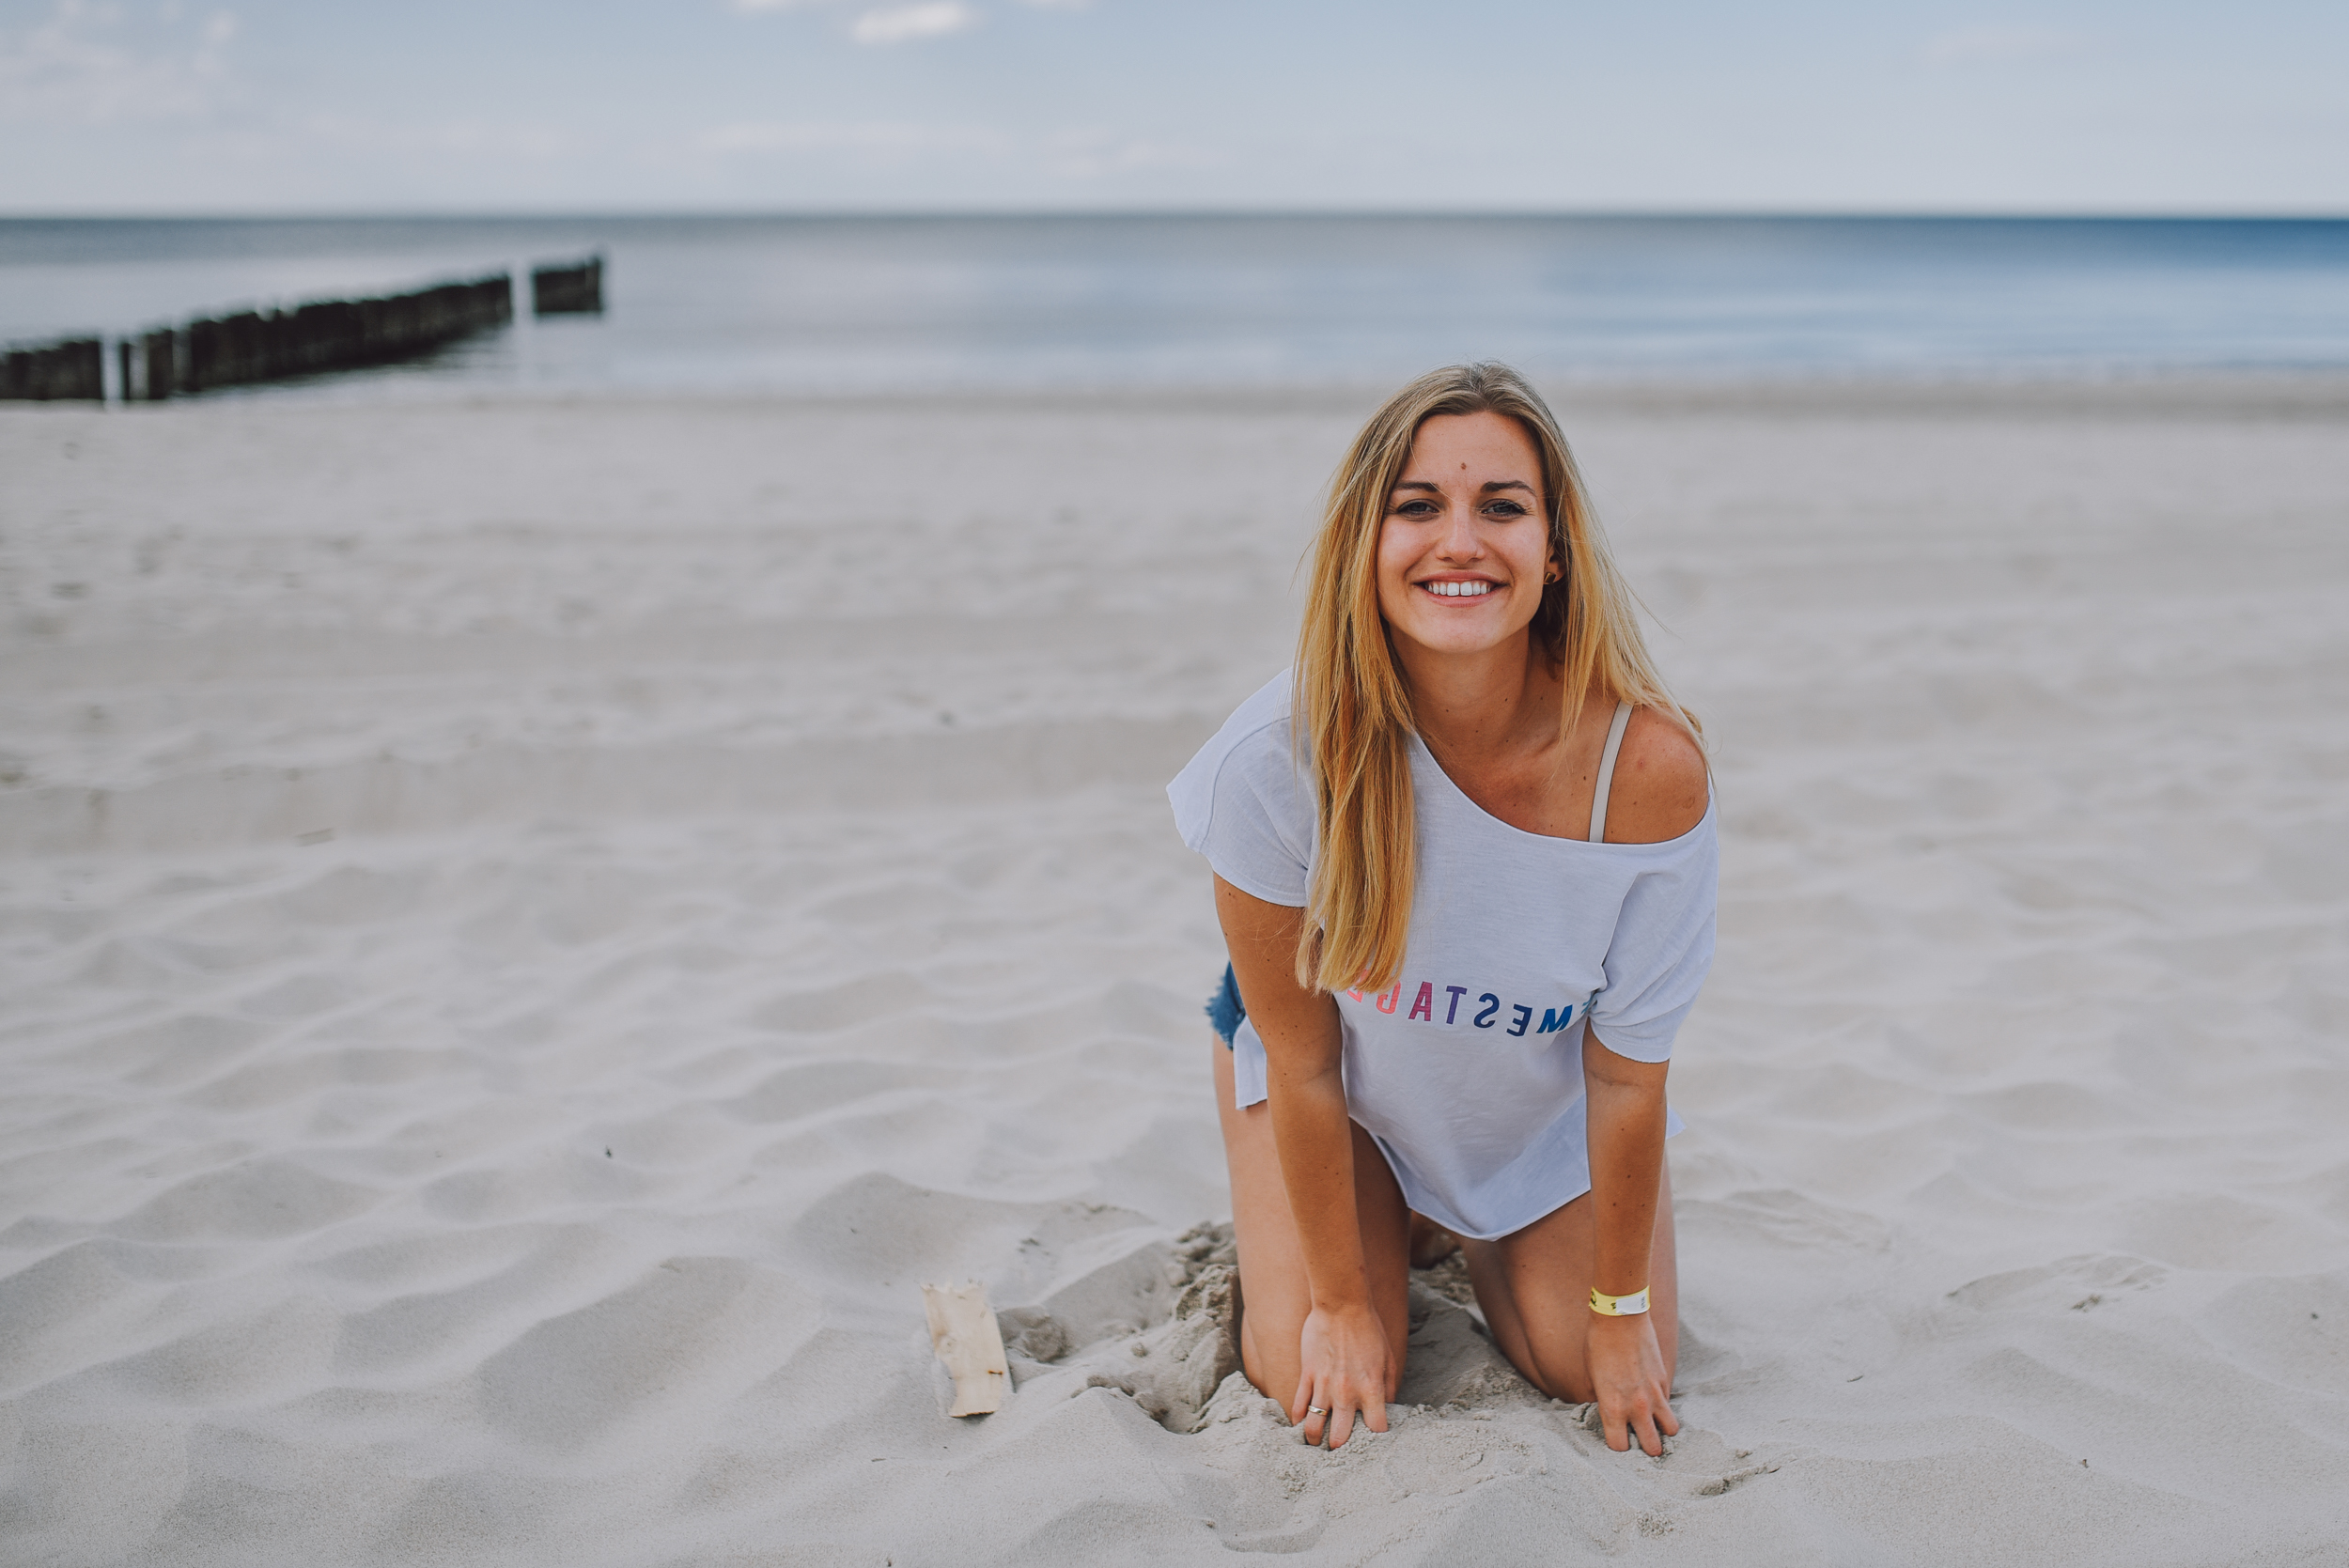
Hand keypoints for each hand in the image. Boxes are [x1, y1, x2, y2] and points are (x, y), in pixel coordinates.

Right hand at [1291, 1301, 1395, 1449]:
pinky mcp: (1308, 1374)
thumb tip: (1388, 1409)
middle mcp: (1347, 1393)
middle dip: (1341, 1449)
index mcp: (1371, 1390)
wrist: (1342, 1305)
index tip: (1373, 1443)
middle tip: (1340, 1451)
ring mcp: (1324, 1385)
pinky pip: (1299, 1404)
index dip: (1376, 1441)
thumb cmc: (1369, 1330)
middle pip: (1340, 1437)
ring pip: (1314, 1426)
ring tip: (1316, 1442)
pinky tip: (1300, 1423)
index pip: (1376, 1430)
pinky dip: (1298, 1418)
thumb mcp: (1389, 1359)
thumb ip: (1389, 1388)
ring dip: (1315, 1438)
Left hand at [1587, 1311, 1677, 1455]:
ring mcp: (1654, 1394)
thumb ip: (1599, 1398)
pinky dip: (1663, 1406)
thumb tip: (1603, 1407)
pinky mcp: (1664, 1380)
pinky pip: (1669, 1404)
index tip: (1617, 1439)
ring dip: (1663, 1429)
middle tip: (1641, 1439)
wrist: (1620, 1317)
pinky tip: (1654, 1399)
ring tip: (1654, 1424)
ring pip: (1671, 1429)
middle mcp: (1636, 1407)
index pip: (1620, 1446)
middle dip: (1647, 1447)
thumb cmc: (1598, 1344)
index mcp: (1612, 1407)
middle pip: (1652, 1446)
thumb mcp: (1591, 1375)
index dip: (1618, 1445)